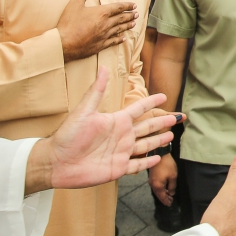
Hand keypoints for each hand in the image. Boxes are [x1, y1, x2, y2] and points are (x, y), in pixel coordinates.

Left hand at [24, 66, 179, 194]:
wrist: (56, 162)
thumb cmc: (67, 135)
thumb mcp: (83, 111)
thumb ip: (96, 91)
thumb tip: (103, 67)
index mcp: (116, 121)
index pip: (139, 109)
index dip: (151, 102)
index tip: (164, 96)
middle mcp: (121, 136)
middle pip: (148, 127)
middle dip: (163, 121)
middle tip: (178, 117)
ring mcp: (121, 152)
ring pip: (146, 145)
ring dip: (159, 140)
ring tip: (171, 135)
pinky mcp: (118, 168)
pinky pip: (137, 165)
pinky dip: (148, 163)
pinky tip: (157, 159)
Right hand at [57, 0, 138, 61]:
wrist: (63, 44)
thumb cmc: (68, 23)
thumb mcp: (75, 2)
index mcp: (102, 13)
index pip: (118, 7)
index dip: (127, 6)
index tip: (134, 5)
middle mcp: (106, 24)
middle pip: (121, 18)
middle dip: (130, 15)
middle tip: (137, 14)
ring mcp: (104, 36)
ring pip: (119, 29)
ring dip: (127, 26)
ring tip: (133, 24)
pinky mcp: (100, 45)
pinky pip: (113, 41)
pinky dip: (120, 39)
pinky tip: (124, 38)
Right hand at [148, 153, 177, 206]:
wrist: (159, 154)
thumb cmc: (167, 165)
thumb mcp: (173, 176)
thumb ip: (172, 186)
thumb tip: (171, 193)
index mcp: (157, 186)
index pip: (162, 197)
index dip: (166, 201)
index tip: (170, 205)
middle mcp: (152, 185)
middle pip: (158, 195)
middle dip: (164, 198)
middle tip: (170, 201)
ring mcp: (151, 181)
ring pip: (157, 190)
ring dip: (162, 193)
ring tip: (168, 195)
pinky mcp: (151, 177)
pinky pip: (156, 186)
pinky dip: (160, 189)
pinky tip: (164, 188)